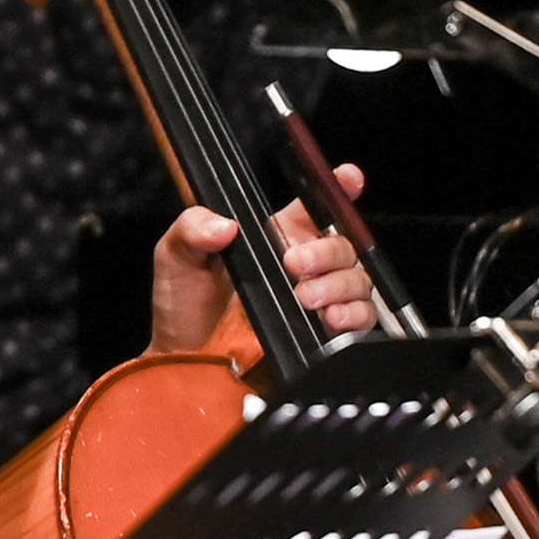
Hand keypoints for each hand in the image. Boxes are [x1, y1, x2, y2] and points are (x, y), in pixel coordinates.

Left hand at [147, 163, 377, 355]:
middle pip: (343, 244)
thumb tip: (223, 225)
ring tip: (305, 297)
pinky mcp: (324, 333)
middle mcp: (304, 264)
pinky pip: (361, 318)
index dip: (339, 187)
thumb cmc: (183, 305)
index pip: (316, 204)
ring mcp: (318, 298)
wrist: (186, 359)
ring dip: (339, 285)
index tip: (348, 178)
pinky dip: (353, 315)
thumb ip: (192, 229)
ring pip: (357, 279)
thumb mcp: (177, 255)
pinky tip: (330, 318)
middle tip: (294, 265)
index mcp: (275, 236)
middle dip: (327, 251)